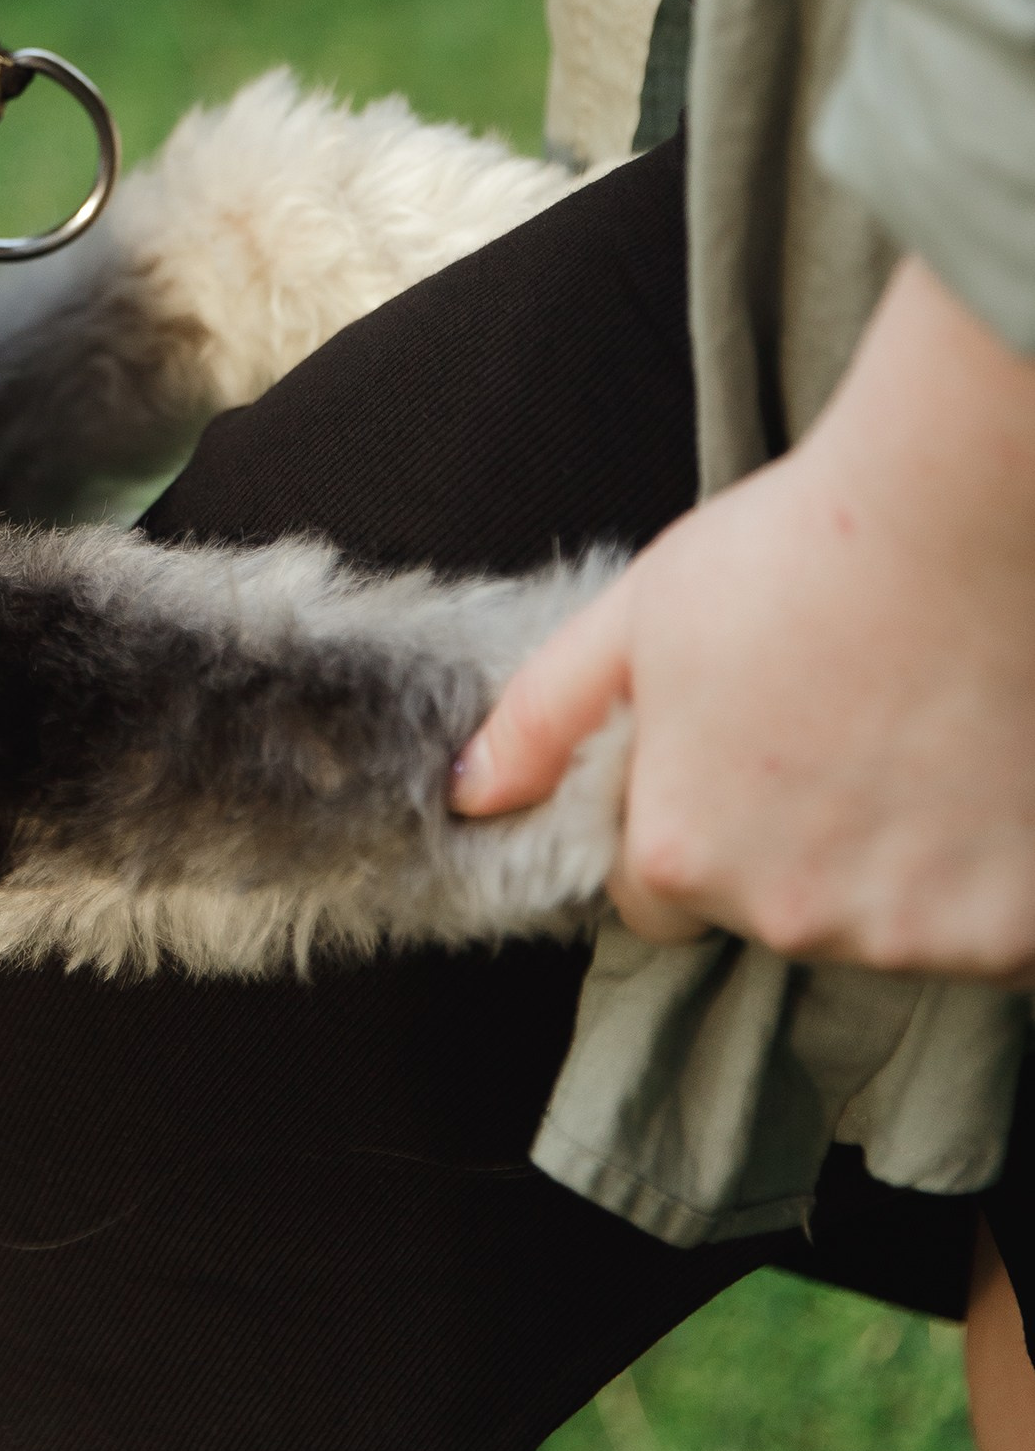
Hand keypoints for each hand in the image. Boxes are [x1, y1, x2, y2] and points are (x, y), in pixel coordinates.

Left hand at [450, 259, 1034, 977]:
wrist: (954, 518)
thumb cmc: (795, 552)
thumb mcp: (634, 620)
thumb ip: (543, 721)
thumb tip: (469, 794)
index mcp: (679, 853)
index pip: (655, 895)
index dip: (686, 816)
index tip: (738, 749)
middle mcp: (787, 916)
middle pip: (770, 910)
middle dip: (788, 844)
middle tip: (831, 726)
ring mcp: (906, 932)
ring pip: (878, 922)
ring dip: (889, 862)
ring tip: (906, 738)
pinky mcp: (1013, 931)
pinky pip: (985, 928)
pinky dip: (985, 877)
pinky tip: (976, 773)